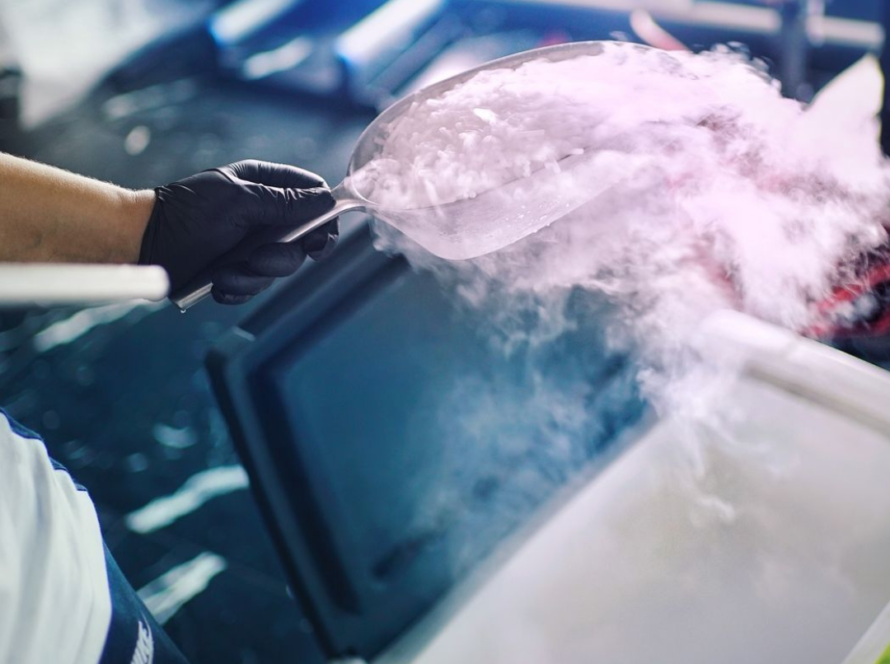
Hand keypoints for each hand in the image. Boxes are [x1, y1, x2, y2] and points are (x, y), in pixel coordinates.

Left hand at [138, 160, 338, 304]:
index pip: (312, 196)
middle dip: (283, 257)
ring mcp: (251, 243)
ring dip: (255, 275)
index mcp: (264, 185)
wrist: (143, 245)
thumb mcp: (239, 201)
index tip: (318, 240)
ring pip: (280, 267)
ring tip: (226, 272)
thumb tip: (326, 200)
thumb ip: (285, 202)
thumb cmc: (187, 212)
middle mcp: (262, 214)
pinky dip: (239, 287)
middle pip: (302, 240)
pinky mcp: (238, 269)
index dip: (323, 218)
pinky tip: (218, 281)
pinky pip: (256, 285)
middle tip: (259, 259)